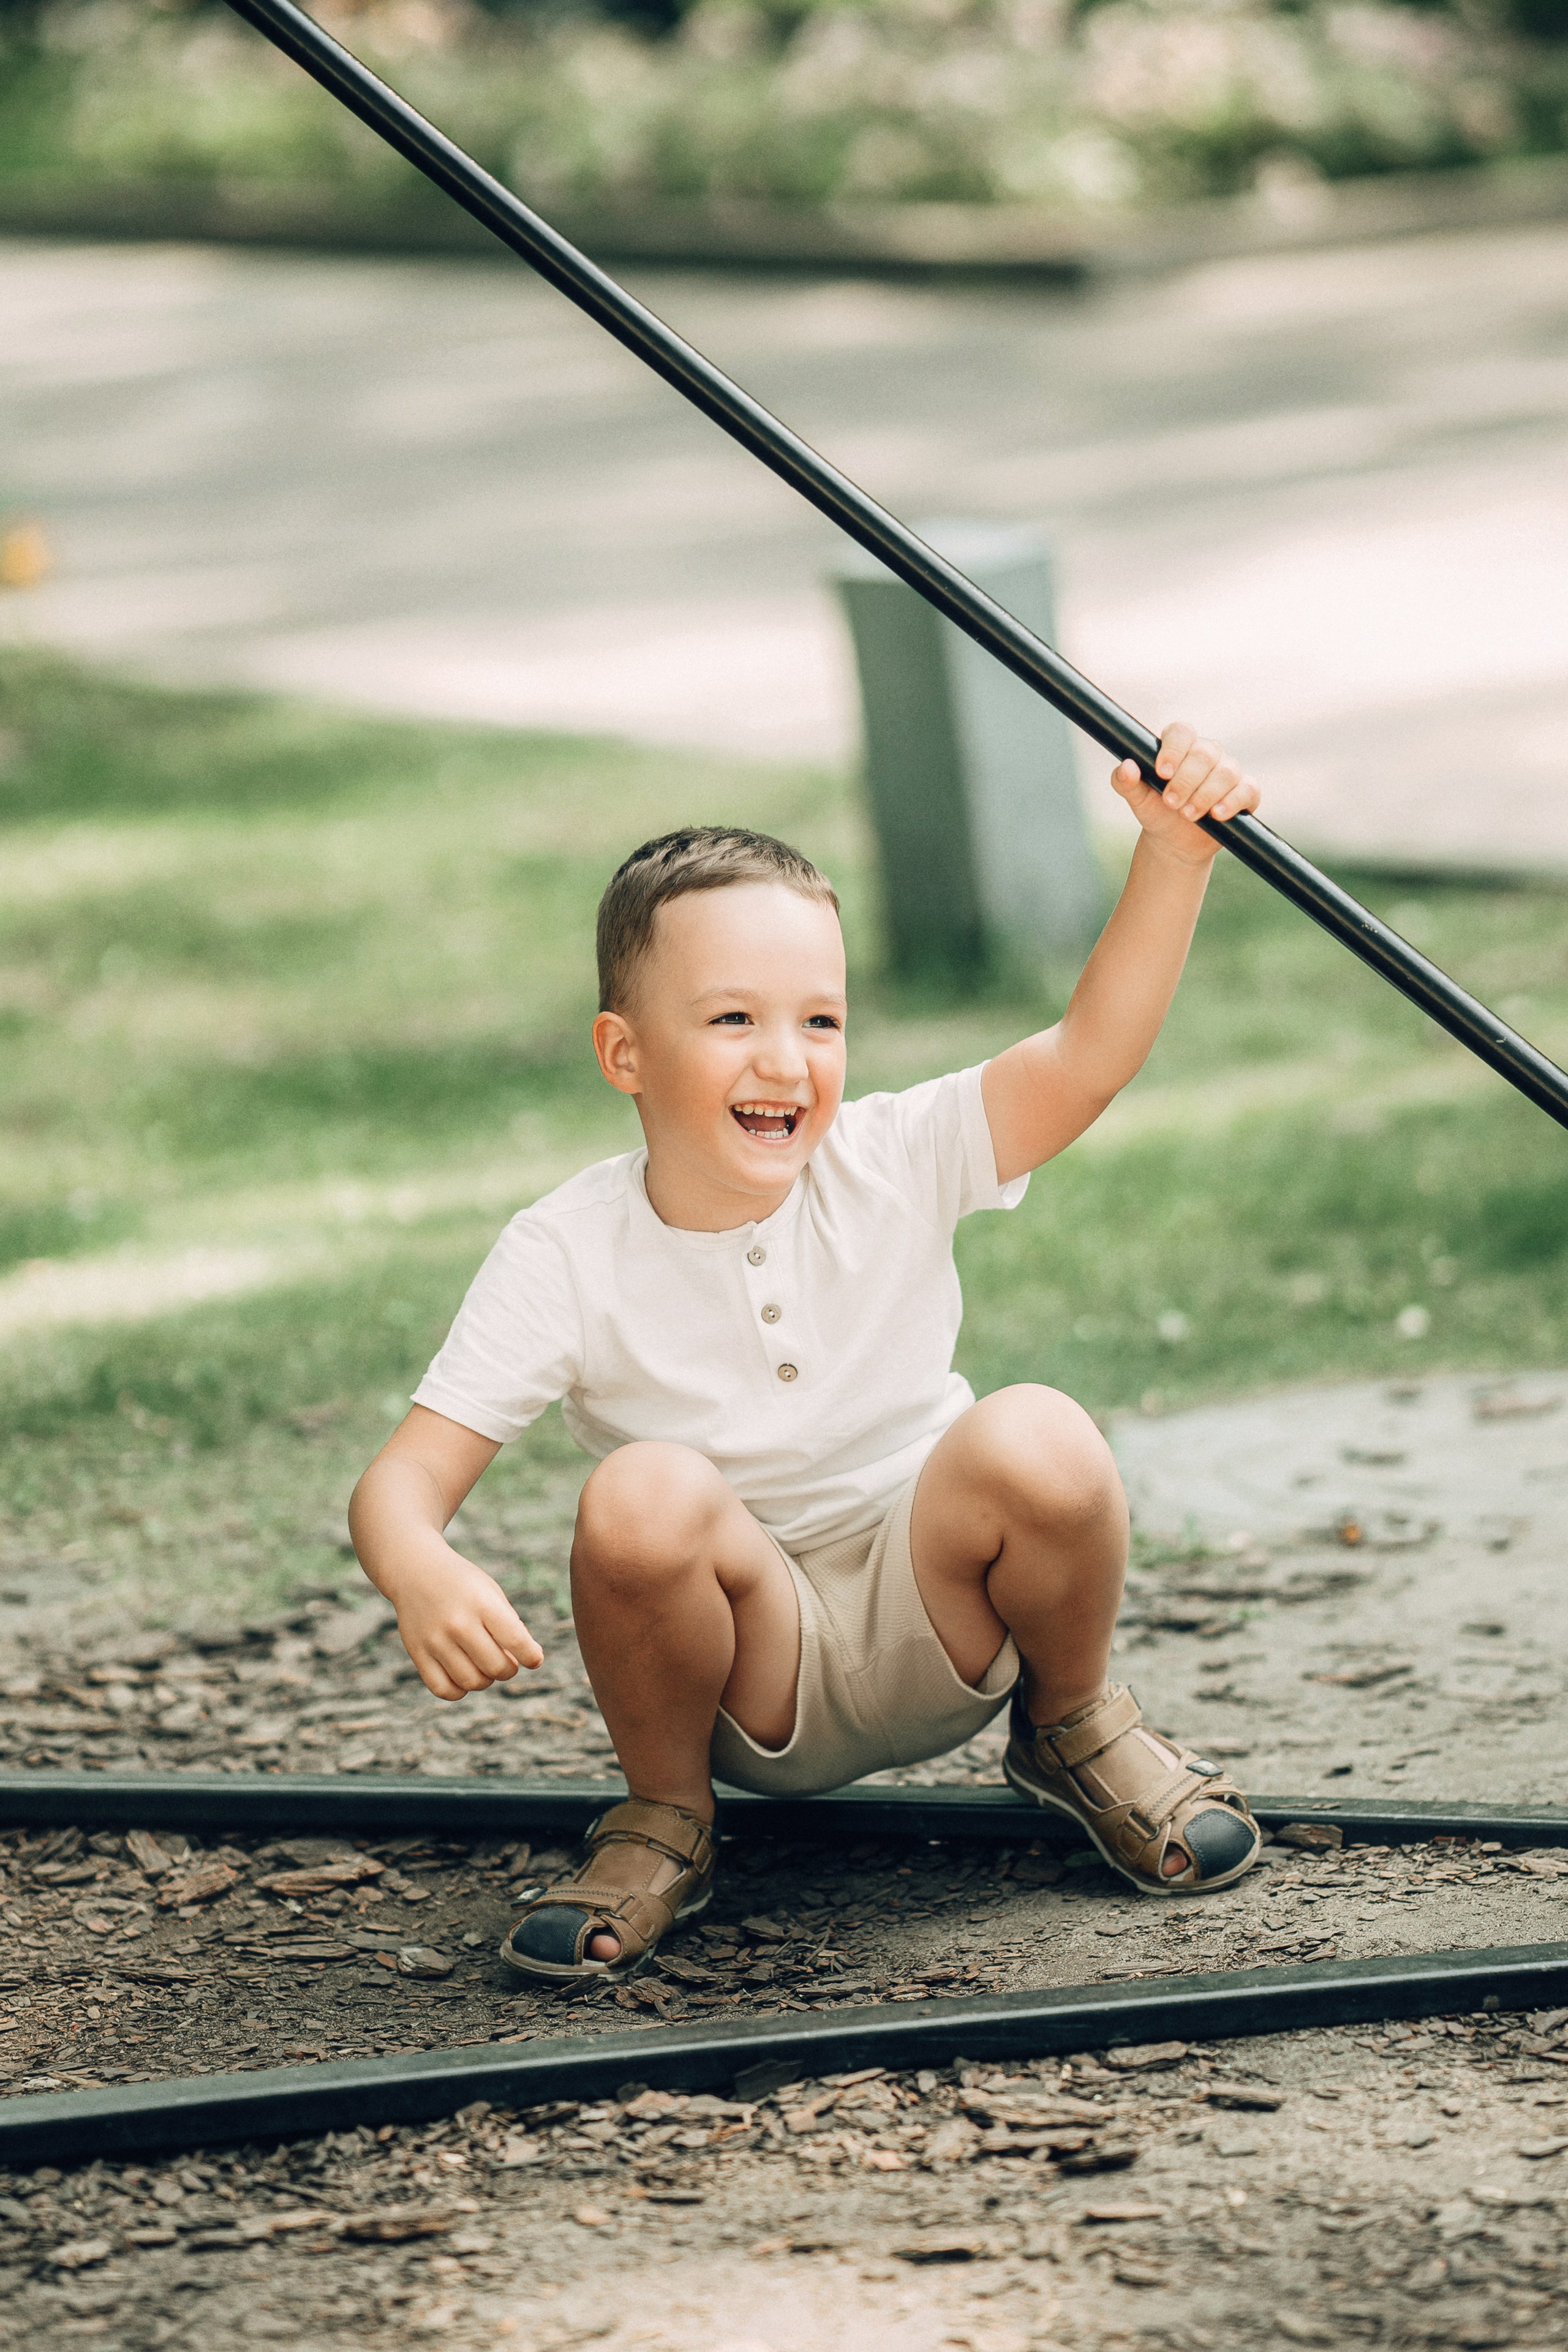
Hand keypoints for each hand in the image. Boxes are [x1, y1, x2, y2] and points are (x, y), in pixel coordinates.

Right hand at [388, 1542, 543, 1700]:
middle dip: (509, 1670)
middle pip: (495, 1667)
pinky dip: (460, 1690)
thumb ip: (510, 1624)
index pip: (516, 1640)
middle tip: (507, 1661)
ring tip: (485, 1666)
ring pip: (472, 1682)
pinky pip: (443, 1689)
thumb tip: (529, 1659)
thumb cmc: (462, 1584)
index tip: (534, 1659)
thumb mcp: (491, 1592)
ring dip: (486, 1680)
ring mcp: (435, 1640)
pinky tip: (465, 1675)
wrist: (415, 1570)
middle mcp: (457, 1623)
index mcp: (481, 1603)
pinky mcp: (417, 1653)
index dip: (531, 1656)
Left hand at [1111, 722, 1258, 866]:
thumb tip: (1127, 766)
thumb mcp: (1137, 799)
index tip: (1162, 773)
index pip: (1181, 732)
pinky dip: (1232, 802)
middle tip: (1171, 802)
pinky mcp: (1245, 791)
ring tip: (1188, 815)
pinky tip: (1216, 814)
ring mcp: (1228, 771)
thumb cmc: (1156, 811)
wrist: (1175, 841)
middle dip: (1186, 780)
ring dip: (1205, 795)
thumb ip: (1125, 781)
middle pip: (1204, 754)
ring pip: (1226, 772)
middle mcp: (1207, 753)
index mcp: (1180, 746)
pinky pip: (1247, 789)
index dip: (1173, 750)